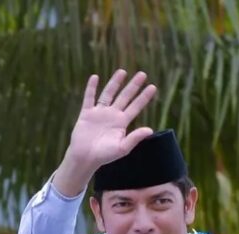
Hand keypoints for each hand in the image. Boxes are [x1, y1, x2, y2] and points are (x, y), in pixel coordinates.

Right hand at [54, 69, 156, 194]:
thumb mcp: (122, 147)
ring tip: (122, 71)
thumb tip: (150, 129)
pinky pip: (89, 98)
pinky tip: (95, 77)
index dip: (144, 97)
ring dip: (115, 83)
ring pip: (108, 94)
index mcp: (122, 123)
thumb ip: (135, 138)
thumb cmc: (105, 156)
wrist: (85, 158)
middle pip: (125, 97)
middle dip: (133, 86)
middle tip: (143, 74)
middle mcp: (112, 115)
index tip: (153, 87)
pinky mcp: (87, 113)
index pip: (136, 107)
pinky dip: (91, 88)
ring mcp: (99, 113)